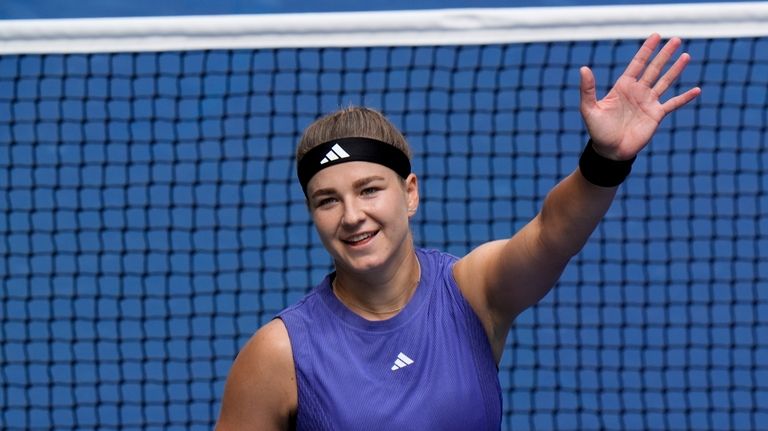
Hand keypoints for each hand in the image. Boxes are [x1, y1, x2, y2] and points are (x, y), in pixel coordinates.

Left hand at [579, 33, 700, 159]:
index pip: (637, 64)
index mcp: (623, 87)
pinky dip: (685, 97)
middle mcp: (638, 92)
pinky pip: (673, 104)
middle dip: (664, 54)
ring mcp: (648, 102)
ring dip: (676, 69)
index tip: (656, 36)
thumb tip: (583, 69)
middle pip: (654, 68)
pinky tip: (697, 90)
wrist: (610, 151)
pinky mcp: (656, 115)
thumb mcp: (589, 109)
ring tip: (686, 56)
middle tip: (676, 39)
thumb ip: (588, 89)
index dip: (646, 50)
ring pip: (665, 82)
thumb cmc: (598, 131)